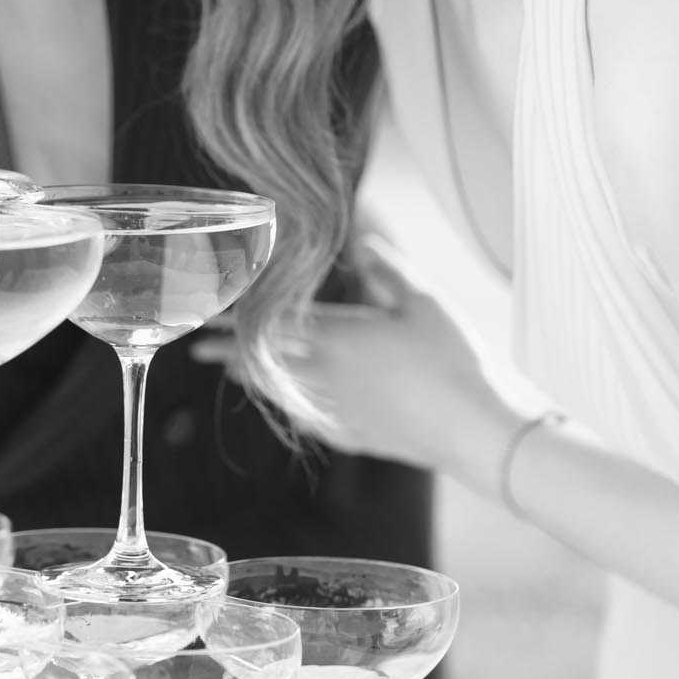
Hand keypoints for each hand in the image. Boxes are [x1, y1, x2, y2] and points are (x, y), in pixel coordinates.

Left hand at [194, 243, 524, 496]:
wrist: (477, 431)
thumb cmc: (454, 359)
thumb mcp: (423, 301)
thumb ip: (387, 269)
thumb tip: (362, 240)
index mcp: (338, 338)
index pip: (273, 326)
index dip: (238, 322)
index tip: (208, 318)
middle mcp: (327, 377)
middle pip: (265, 364)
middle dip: (231, 353)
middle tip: (201, 348)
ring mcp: (338, 412)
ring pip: (283, 393)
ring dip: (255, 379)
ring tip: (233, 372)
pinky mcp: (356, 438)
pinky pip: (309, 419)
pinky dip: (290, 406)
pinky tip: (290, 406)